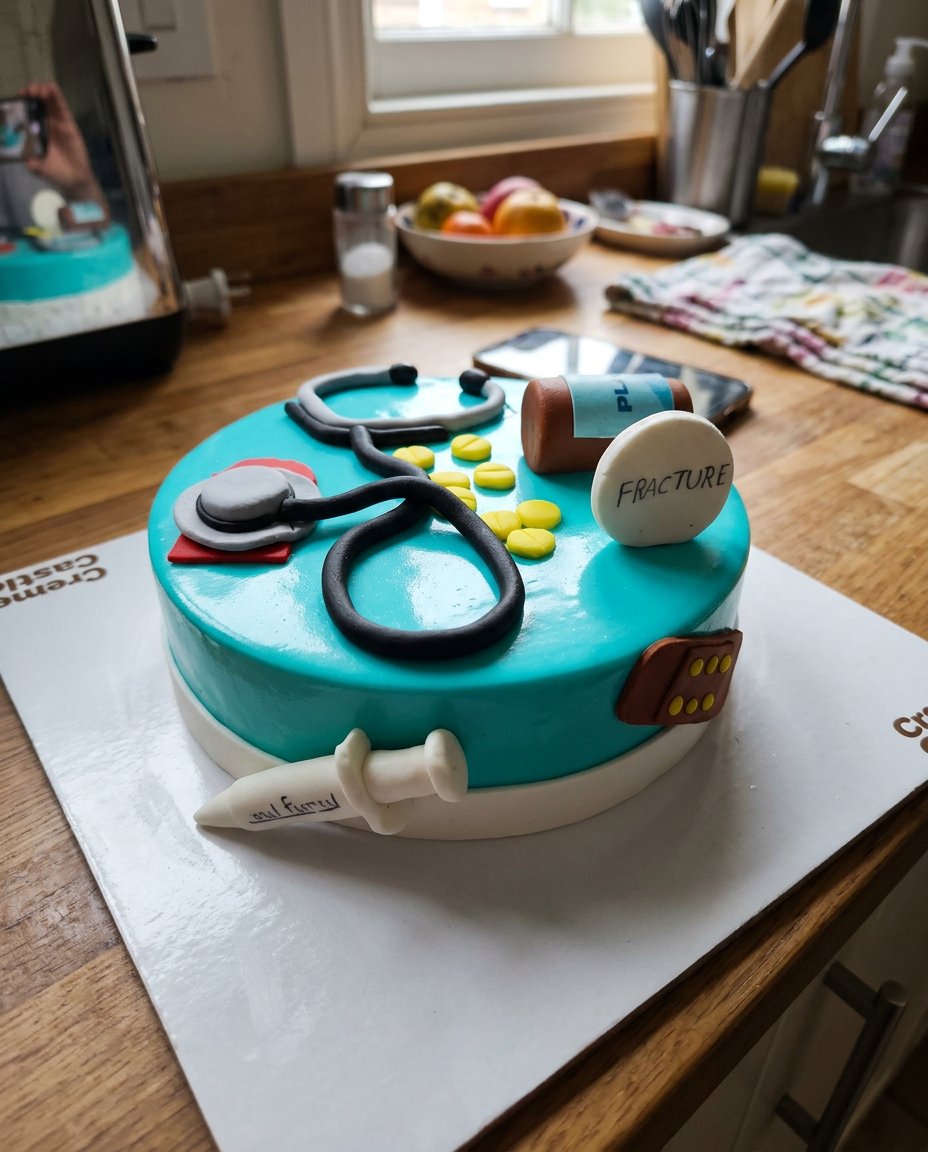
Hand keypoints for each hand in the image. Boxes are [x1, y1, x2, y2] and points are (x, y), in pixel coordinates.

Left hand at [21, 81, 103, 204]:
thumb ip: (34, 165)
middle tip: (26, 92)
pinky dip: (56, 96)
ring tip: (37, 89)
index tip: (16, 99)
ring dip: (41, 91)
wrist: (75, 179)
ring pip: (48, 101)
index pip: (26, 113)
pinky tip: (51, 87)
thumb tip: (28, 163)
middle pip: (35, 103)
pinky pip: (62, 107)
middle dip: (30, 94)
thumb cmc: (57, 172)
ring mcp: (56, 122)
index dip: (21, 104)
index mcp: (35, 131)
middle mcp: (44, 124)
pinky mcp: (68, 122)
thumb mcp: (40, 169)